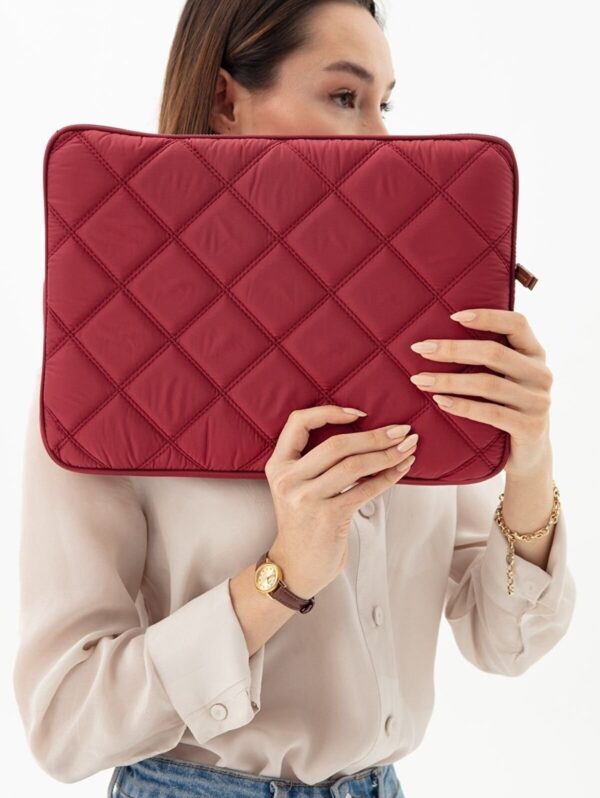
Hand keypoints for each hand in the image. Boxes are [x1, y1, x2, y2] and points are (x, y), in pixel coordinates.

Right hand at [265, 405, 418, 597]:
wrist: (295, 566)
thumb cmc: (304, 521)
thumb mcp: (296, 486)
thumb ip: (315, 461)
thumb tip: (365, 432)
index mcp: (279, 465)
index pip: (299, 422)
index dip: (330, 412)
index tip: (360, 413)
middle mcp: (289, 479)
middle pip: (337, 444)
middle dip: (375, 435)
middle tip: (402, 429)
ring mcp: (307, 498)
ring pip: (354, 465)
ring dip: (387, 454)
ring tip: (409, 447)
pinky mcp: (329, 517)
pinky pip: (366, 489)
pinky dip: (388, 477)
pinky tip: (403, 468)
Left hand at [408, 308, 552, 475]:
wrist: (529, 453)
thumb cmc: (506, 406)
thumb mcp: (505, 377)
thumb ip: (488, 356)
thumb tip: (437, 335)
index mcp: (535, 353)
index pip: (517, 323)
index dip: (487, 316)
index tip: (453, 317)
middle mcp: (541, 374)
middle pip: (494, 353)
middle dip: (452, 350)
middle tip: (420, 349)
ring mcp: (538, 402)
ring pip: (487, 384)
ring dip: (448, 380)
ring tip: (420, 379)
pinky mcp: (530, 427)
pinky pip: (490, 413)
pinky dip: (462, 406)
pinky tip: (439, 402)